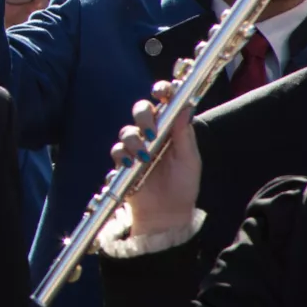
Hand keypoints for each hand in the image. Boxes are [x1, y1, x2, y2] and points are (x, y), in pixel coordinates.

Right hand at [114, 78, 199, 237]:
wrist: (166, 215)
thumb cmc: (182, 187)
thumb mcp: (189, 160)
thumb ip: (184, 134)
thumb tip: (186, 106)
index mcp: (172, 129)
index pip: (165, 103)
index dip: (162, 92)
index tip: (162, 91)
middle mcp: (153, 134)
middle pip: (142, 111)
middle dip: (144, 115)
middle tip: (150, 130)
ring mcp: (137, 147)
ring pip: (127, 130)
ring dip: (133, 139)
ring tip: (144, 156)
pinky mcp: (124, 162)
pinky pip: (116, 150)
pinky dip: (122, 154)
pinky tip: (130, 164)